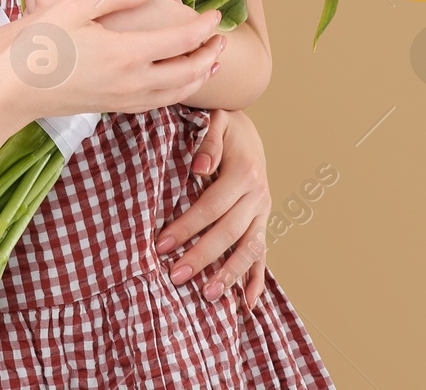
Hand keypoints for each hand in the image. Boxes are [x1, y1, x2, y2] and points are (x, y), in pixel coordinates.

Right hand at [0, 0, 227, 117]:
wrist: (14, 90)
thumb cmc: (39, 43)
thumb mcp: (72, 7)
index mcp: (126, 52)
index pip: (181, 40)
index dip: (205, 27)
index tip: (217, 14)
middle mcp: (132, 80)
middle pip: (188, 70)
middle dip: (210, 54)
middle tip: (222, 39)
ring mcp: (124, 98)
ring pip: (177, 92)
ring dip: (198, 75)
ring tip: (209, 61)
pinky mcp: (113, 107)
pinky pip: (158, 102)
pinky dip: (177, 91)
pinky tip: (176, 81)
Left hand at [154, 108, 270, 307]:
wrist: (247, 129)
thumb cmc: (222, 124)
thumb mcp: (215, 121)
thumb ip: (208, 141)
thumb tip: (200, 167)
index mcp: (244, 173)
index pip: (211, 206)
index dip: (188, 226)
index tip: (161, 244)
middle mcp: (258, 196)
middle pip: (229, 233)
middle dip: (203, 256)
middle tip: (176, 276)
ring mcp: (263, 212)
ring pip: (249, 248)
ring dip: (230, 274)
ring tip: (208, 296)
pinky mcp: (263, 223)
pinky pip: (262, 254)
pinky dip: (256, 280)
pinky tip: (247, 304)